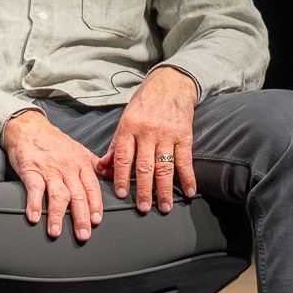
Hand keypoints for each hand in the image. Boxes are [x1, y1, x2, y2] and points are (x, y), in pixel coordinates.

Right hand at [1, 109, 102, 241]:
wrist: (28, 126)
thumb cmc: (53, 141)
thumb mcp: (79, 149)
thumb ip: (95, 164)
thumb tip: (111, 175)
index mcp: (81, 163)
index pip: (92, 187)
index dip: (95, 205)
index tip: (97, 221)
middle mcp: (67, 168)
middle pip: (77, 195)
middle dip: (81, 216)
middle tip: (83, 234)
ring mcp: (48, 169)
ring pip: (57, 194)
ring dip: (57, 215)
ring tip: (56, 232)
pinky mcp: (30, 169)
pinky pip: (34, 188)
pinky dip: (34, 203)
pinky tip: (34, 217)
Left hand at [97, 65, 198, 212]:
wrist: (170, 84)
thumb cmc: (143, 105)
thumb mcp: (124, 121)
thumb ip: (115, 146)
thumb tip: (103, 169)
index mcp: (128, 129)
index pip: (122, 157)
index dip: (121, 177)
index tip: (121, 194)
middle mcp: (147, 132)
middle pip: (144, 166)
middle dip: (143, 189)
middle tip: (143, 208)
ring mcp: (167, 134)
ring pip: (165, 166)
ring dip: (165, 189)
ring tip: (164, 206)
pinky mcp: (185, 135)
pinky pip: (186, 160)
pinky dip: (188, 177)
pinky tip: (189, 192)